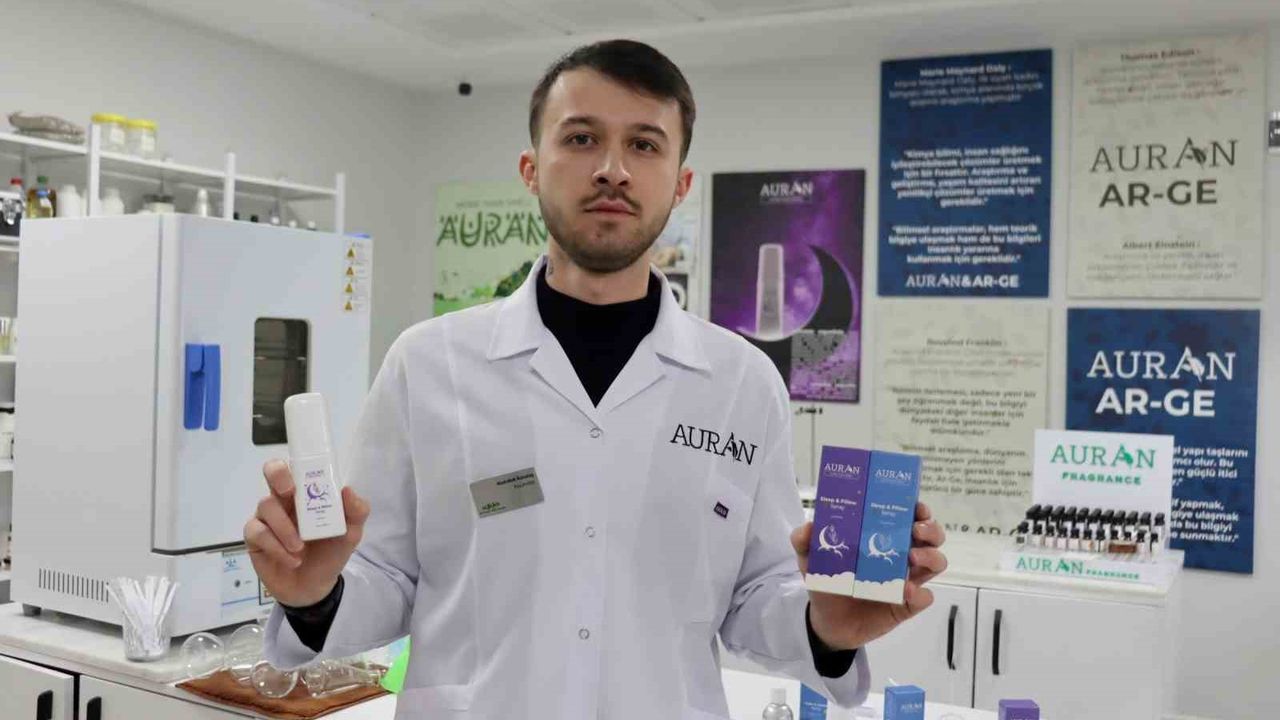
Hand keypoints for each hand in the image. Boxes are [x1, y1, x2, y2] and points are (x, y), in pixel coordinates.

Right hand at [243, 459, 370, 606]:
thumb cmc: (330, 552)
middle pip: (271, 471)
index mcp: (307, 493)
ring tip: (300, 548)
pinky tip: (292, 560)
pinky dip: (276, 547)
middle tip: (291, 493)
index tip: (305, 474)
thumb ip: (357, 512)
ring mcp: (267, 517)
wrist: (314, 587)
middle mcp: (284, 499)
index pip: (297, 465)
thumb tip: (347, 490)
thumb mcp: (351, 534)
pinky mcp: (255, 538)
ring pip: (266, 505)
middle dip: (279, 477)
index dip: (298, 462)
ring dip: (284, 527)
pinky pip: (257, 532)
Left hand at [791, 502, 947, 650]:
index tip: (915, 506)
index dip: (918, 509)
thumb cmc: (828, 581)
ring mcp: (908, 580)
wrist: (828, 622)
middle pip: (932, 536)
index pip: (909, 516)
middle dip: (931, 529)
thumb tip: (807, 527)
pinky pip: (924, 598)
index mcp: (885, 537)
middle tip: (915, 530)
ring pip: (936, 562)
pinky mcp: (907, 606)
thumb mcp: (811, 558)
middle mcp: (902, 555)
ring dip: (931, 556)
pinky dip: (921, 593)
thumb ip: (805, 541)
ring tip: (911, 558)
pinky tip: (906, 591)